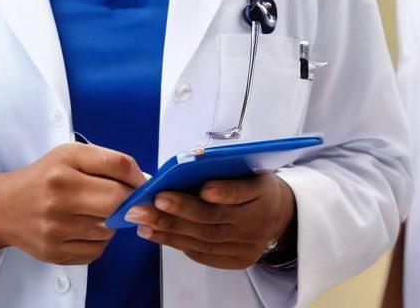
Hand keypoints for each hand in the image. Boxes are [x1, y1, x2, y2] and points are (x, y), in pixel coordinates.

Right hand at [0, 143, 146, 264]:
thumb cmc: (44, 178)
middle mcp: (58, 193)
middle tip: (125, 202)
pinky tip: (83, 229)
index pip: (118, 165)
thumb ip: (107, 162)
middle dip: (128, 202)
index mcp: (65, 162)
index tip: (140, 184)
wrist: (4, 207)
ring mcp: (55, 225)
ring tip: (93, 213)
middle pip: (117, 200)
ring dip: (110, 223)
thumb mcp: (70, 156)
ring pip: (110, 228)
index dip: (137, 176)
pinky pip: (97, 250)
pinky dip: (98, 241)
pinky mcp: (54, 251)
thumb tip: (143, 182)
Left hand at [125, 173, 295, 269]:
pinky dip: (177, 243)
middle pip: (214, 219)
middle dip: (179, 211)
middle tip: (151, 202)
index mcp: (263, 193)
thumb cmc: (253, 184)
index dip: (224, 192)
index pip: (243, 192)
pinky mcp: (237, 260)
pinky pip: (204, 255)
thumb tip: (191, 159)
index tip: (204, 188)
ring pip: (204, 239)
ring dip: (168, 230)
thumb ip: (224, 166)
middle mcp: (256, 223)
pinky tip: (155, 233)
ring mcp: (247, 245)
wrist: (278, 215)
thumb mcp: (249, 167)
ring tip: (142, 220)